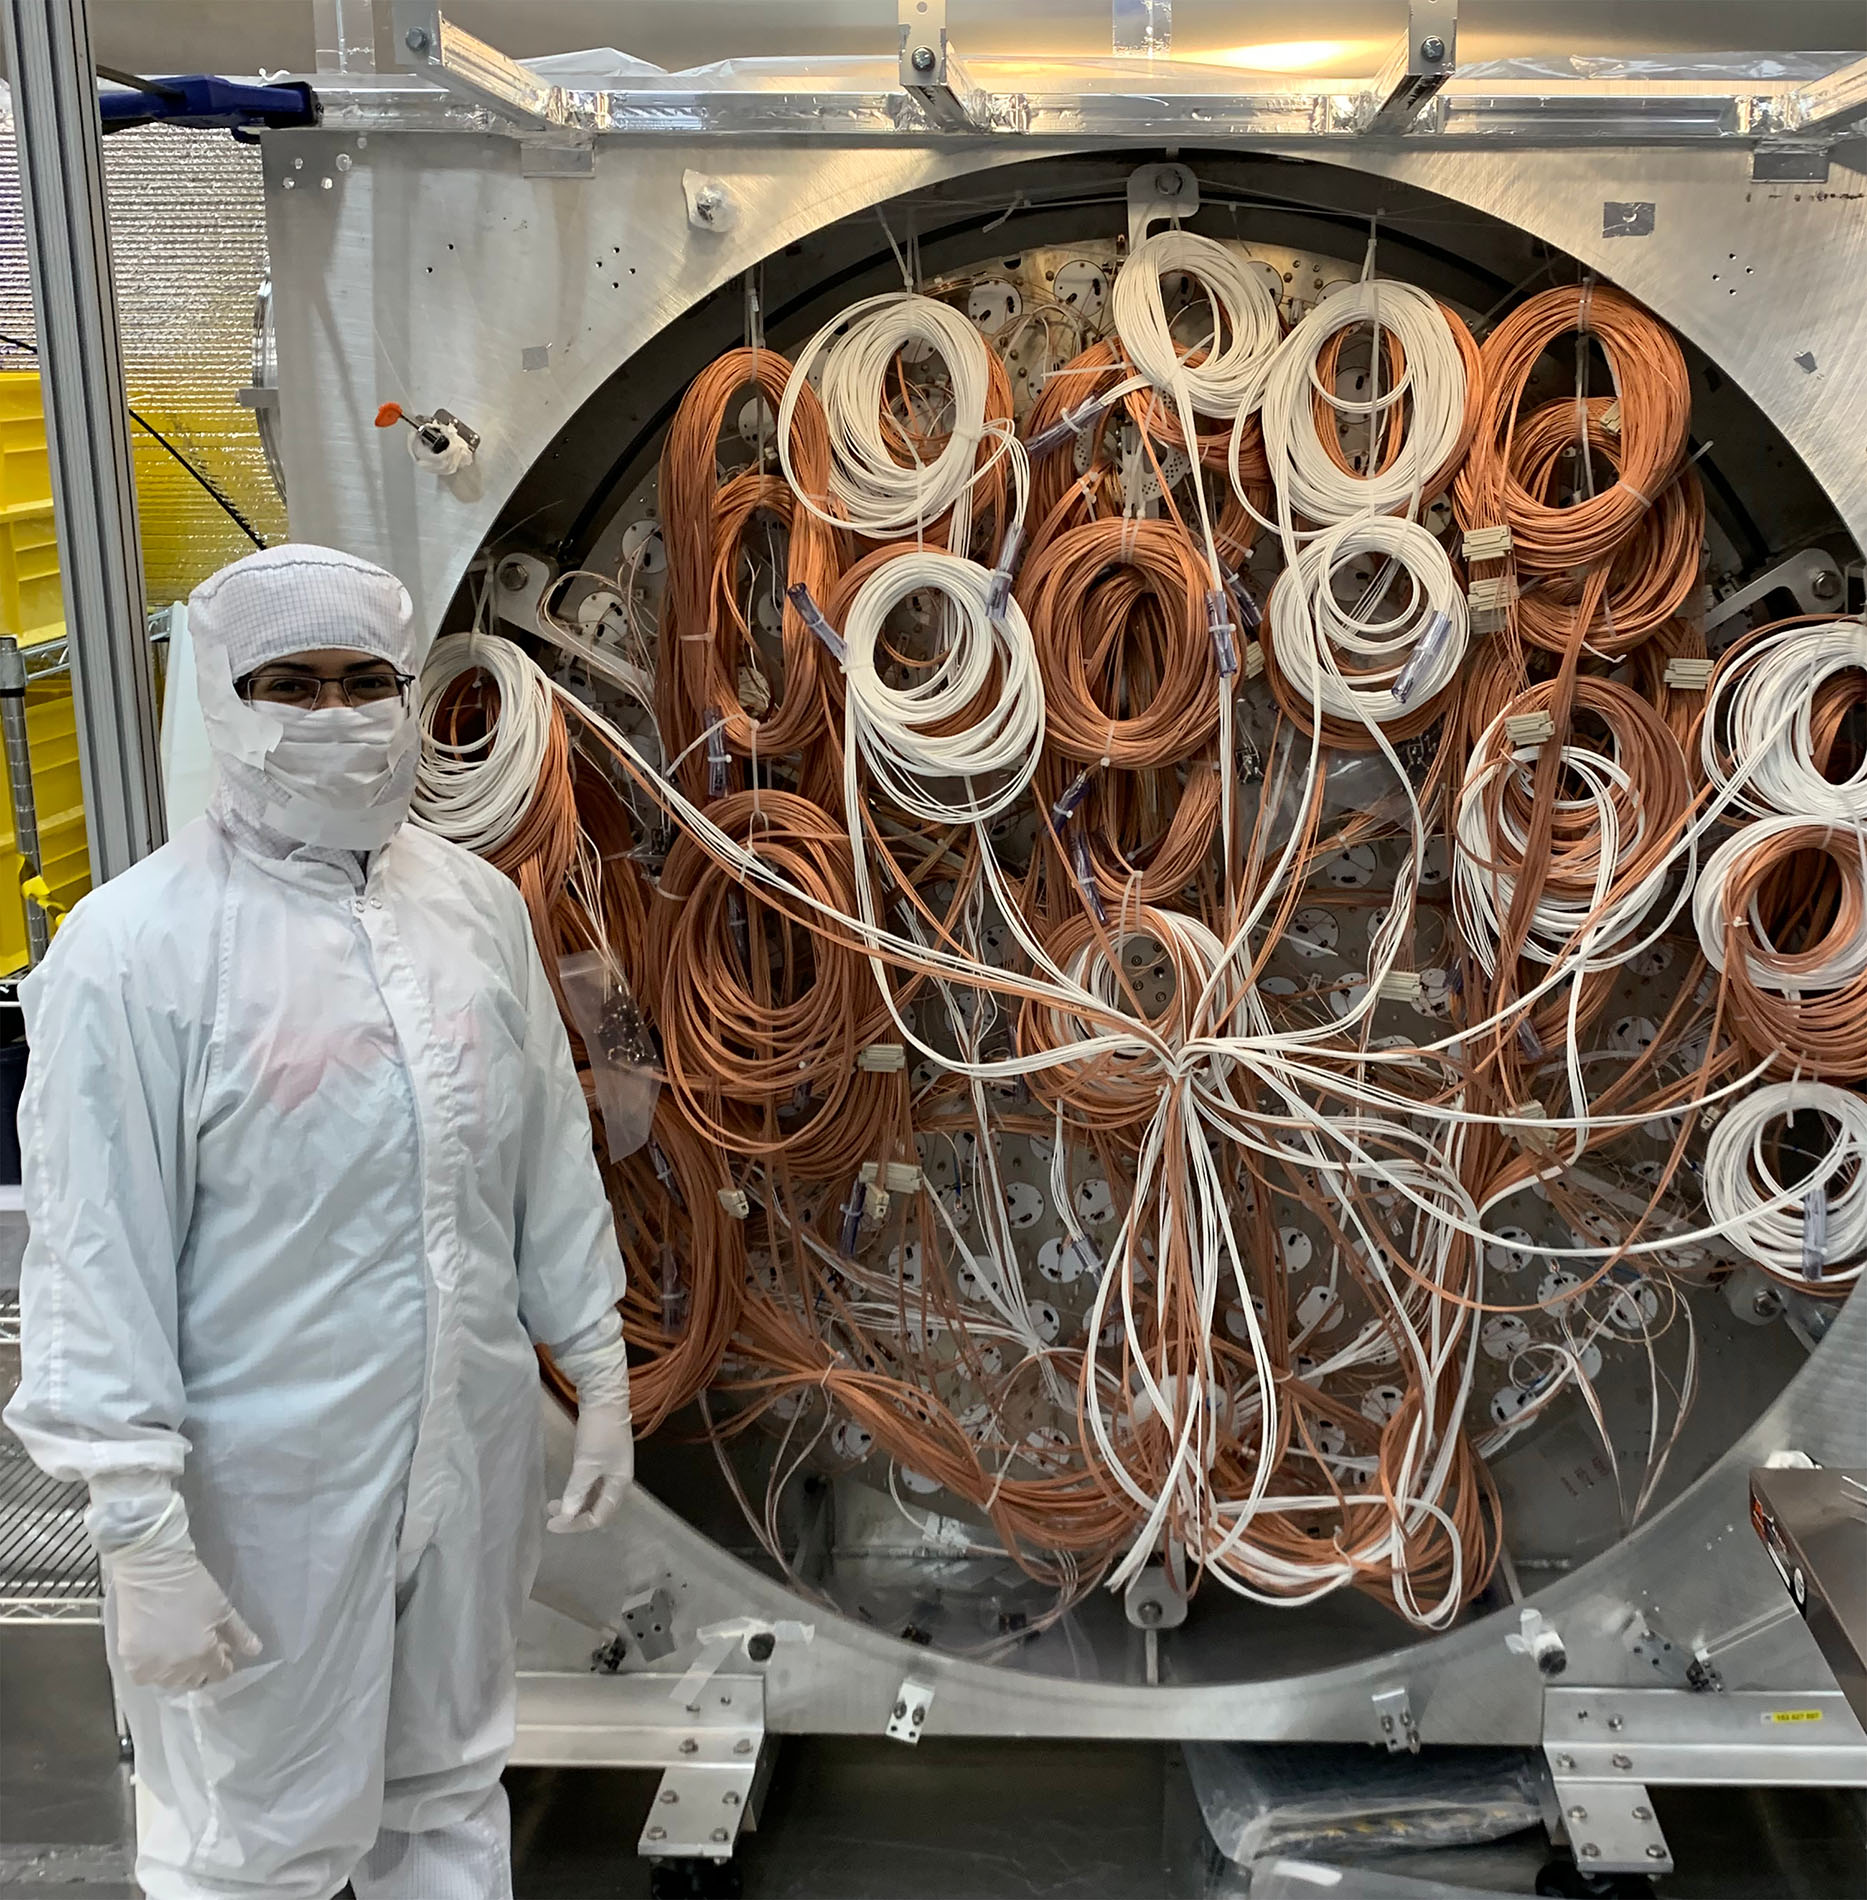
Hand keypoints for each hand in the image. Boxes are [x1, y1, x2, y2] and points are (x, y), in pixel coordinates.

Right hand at [102, 1496, 261, 1690]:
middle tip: (201, 1645)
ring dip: (178, 1671)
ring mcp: (150, 1668)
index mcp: (202, 1654)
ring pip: (170, 1682)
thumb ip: (240, 1634)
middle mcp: (176, 1668)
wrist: (151, 1572)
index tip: (222, 1649)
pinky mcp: (129, 1661)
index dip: (224, 1662)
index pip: (219, 1673)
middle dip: (202, 1666)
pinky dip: (154, 1669)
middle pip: (194, 1680)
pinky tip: (159, 1650)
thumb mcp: (223, 1608)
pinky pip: (146, 1676)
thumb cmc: (192, 1586)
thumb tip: (255, 1651)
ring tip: (180, 1647)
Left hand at [548, 1397, 633, 1532]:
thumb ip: (577, 1490)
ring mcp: (611, 1469)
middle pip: (598, 1510)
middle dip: (575, 1517)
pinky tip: (567, 1490)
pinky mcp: (603, 1459)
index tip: (552, 1523)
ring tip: (554, 1505)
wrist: (605, 1399)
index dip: (575, 1524)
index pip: (599, 1517)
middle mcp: (618, 1481)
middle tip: (551, 1517)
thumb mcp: (586, 1463)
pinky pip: (592, 1485)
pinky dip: (578, 1492)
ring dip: (575, 1505)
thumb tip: (566, 1516)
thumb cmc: (599, 1432)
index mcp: (619, 1484)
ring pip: (594, 1498)